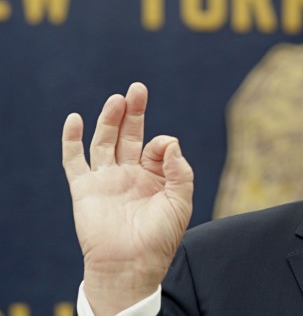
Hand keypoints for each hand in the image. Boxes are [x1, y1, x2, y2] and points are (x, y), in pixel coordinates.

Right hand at [62, 83, 193, 314]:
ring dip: (109, 119)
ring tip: (117, 99)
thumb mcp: (181, 201)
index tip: (163, 152)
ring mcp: (106, 179)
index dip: (161, 144)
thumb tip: (170, 141)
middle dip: (133, 111)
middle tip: (137, 88)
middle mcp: (130, 173)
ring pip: (105, 141)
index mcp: (155, 176)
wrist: (131, 264)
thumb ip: (180, 170)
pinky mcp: (84, 188)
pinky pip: (74, 160)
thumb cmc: (160, 237)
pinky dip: (72, 140)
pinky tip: (75, 119)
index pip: (157, 146)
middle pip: (129, 134)